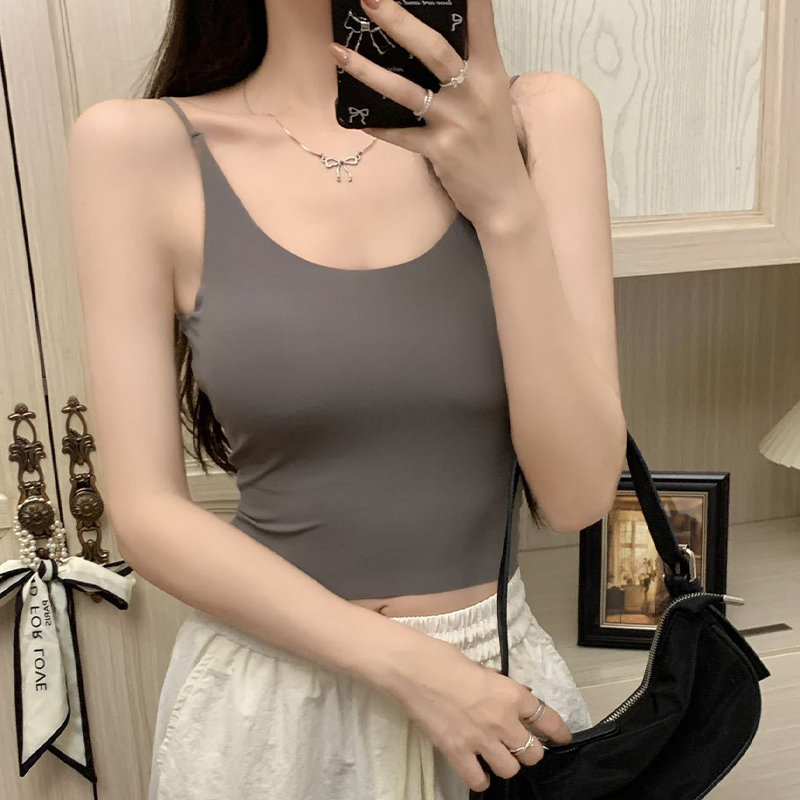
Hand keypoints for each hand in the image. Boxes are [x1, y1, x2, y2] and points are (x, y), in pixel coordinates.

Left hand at [329, 0, 529, 229]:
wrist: (505, 196)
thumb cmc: (494, 143)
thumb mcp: (491, 98)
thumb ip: (469, 69)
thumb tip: (428, 42)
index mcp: (491, 71)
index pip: (479, 20)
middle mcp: (475, 92)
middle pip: (434, 49)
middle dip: (399, 21)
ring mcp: (457, 123)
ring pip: (407, 91)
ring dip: (368, 71)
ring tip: (338, 51)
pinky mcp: (441, 151)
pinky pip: (400, 135)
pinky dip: (377, 125)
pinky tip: (355, 116)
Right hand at [385, 633, 572, 792]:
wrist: (412, 668)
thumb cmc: (444, 658)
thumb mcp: (481, 667)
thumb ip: (502, 686)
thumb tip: (518, 694)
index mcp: (511, 693)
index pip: (547, 720)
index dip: (559, 732)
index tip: (561, 737)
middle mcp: (502, 720)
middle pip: (533, 754)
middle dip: (528, 751)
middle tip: (516, 744)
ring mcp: (480, 739)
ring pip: (510, 770)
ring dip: (505, 764)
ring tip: (494, 755)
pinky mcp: (457, 752)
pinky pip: (479, 781)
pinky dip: (480, 777)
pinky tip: (475, 767)